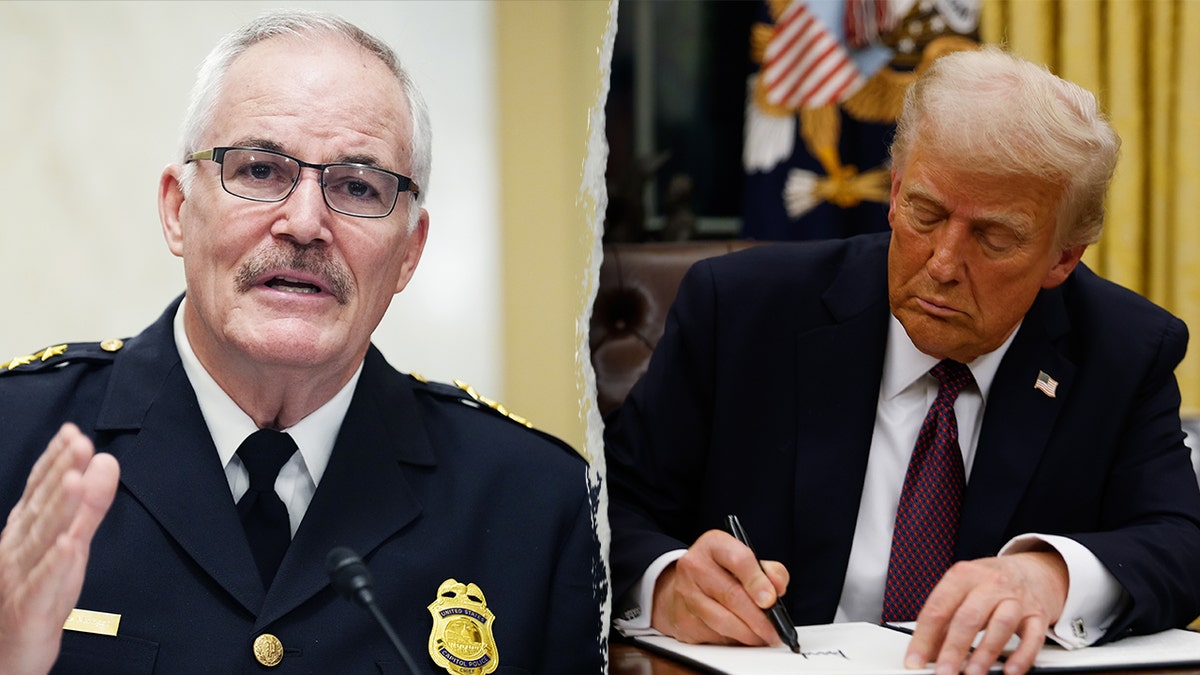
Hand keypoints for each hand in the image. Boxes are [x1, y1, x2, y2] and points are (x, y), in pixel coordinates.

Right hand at [0, 423, 119, 674]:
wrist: (5, 656)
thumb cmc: (36, 595)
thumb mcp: (66, 545)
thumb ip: (88, 506)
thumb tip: (105, 461)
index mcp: (23, 534)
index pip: (38, 491)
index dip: (54, 461)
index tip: (73, 432)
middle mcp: (16, 551)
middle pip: (40, 508)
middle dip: (58, 473)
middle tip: (78, 442)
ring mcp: (19, 580)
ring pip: (40, 540)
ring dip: (57, 509)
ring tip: (74, 479)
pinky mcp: (29, 610)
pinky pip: (41, 585)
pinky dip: (53, 564)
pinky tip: (67, 545)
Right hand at [650, 529, 789, 645]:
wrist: (686, 585)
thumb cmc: (722, 572)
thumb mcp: (746, 560)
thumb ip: (769, 571)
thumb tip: (776, 589)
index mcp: (714, 545)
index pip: (739, 559)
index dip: (757, 581)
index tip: (771, 600)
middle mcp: (695, 565)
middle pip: (731, 595)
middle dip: (758, 618)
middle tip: (774, 630)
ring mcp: (685, 593)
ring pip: (721, 620)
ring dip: (748, 634)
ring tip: (763, 637)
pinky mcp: (682, 618)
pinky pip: (712, 635)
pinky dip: (732, 640)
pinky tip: (742, 637)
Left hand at [905, 550, 1067, 674]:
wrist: (1035, 569)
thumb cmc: (991, 583)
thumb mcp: (963, 590)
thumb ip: (944, 619)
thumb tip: (925, 652)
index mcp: (963, 575)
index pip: (937, 608)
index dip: (923, 637)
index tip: (915, 660)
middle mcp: (991, 584)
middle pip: (968, 617)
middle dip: (953, 649)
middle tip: (943, 672)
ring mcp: (1016, 598)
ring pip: (1001, 624)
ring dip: (985, 653)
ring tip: (972, 674)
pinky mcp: (1038, 614)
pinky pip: (1033, 636)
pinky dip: (1022, 656)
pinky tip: (1010, 671)